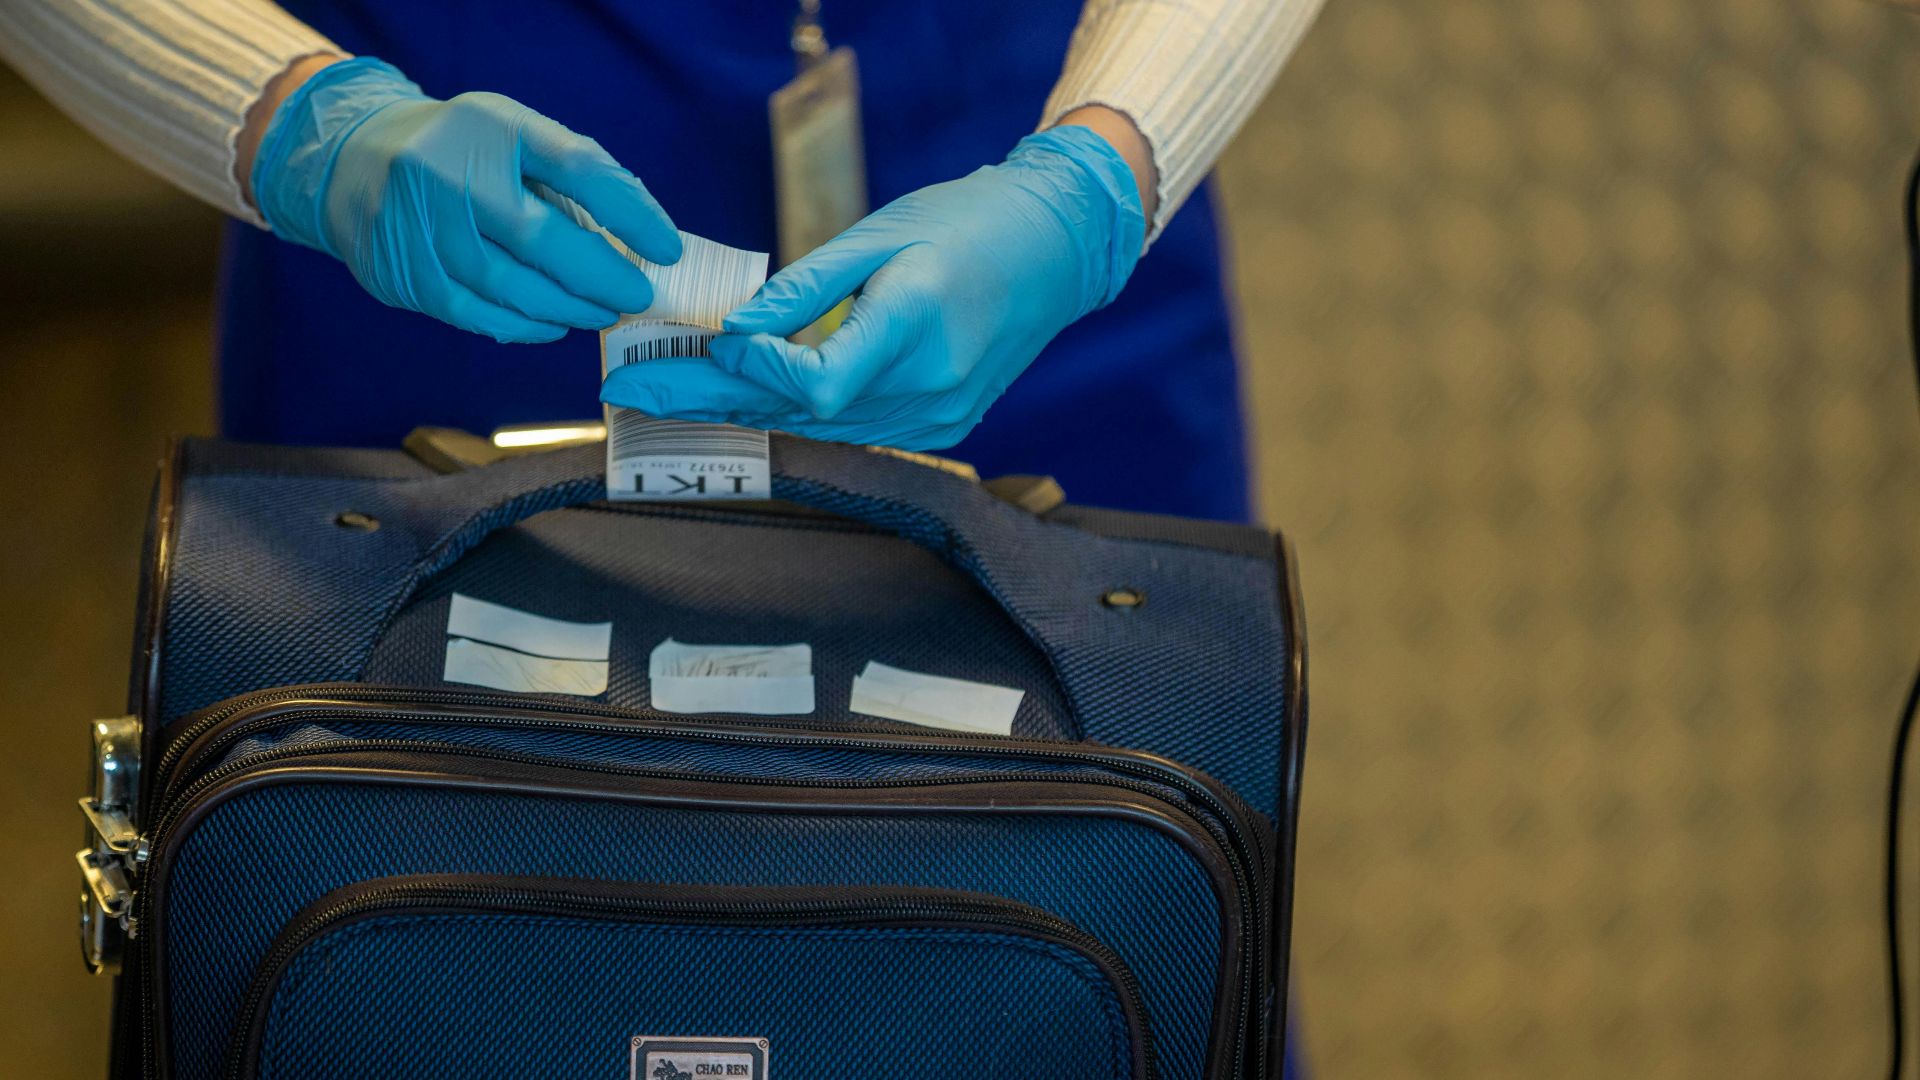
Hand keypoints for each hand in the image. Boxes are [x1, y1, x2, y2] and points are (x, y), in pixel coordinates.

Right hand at [250, 57, 679, 342]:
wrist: (352, 159)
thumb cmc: (462, 152)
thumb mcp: (513, 136)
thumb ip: (572, 175)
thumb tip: (644, 234)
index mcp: (491, 126)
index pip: (575, 166)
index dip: (630, 211)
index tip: (667, 249)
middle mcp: (448, 172)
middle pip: (541, 238)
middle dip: (602, 277)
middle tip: (636, 295)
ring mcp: (420, 227)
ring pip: (509, 286)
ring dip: (568, 308)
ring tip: (602, 311)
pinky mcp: (404, 274)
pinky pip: (476, 314)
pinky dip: (524, 326)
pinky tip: (553, 324)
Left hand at [599, 125, 1146, 449]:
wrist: (1053, 250)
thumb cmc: (965, 223)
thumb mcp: (878, 237)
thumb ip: (805, 291)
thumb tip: (732, 331)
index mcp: (915, 327)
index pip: (816, 385)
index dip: (754, 373)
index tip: (708, 344)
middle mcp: (928, 387)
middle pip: (800, 413)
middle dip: (709, 398)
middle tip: (629, 390)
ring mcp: (938, 416)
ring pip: (818, 427)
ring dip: (744, 408)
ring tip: (668, 392)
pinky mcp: (940, 425)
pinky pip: (850, 427)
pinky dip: (795, 410)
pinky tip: (744, 395)